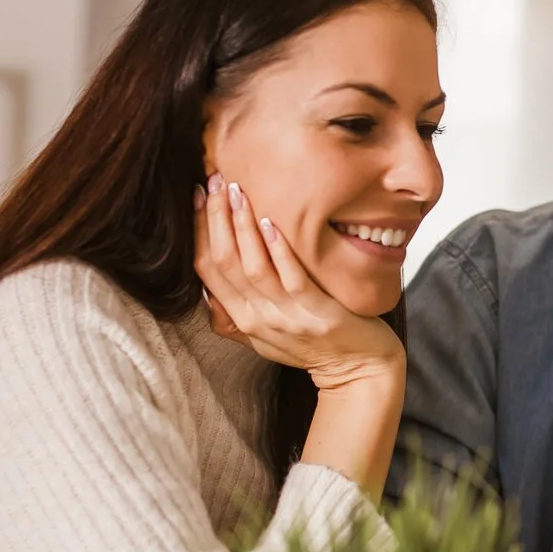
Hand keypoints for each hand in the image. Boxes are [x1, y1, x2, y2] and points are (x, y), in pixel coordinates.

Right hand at [195, 175, 401, 392]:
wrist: (358, 371)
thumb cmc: (312, 347)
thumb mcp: (263, 336)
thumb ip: (234, 316)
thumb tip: (206, 292)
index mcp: (241, 318)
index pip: (206, 269)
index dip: (197, 230)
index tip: (195, 194)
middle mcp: (257, 318)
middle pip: (223, 263)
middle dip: (213, 218)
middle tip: (213, 180)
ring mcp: (287, 316)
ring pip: (252, 268)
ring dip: (241, 226)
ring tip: (237, 191)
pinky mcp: (318, 314)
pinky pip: (292, 279)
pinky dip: (278, 250)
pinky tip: (271, 221)